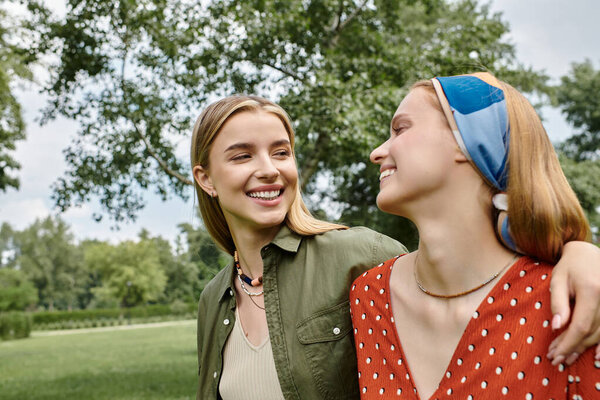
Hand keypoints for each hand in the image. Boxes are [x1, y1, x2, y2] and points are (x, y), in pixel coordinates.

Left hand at [547, 241, 599, 364]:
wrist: (589, 253)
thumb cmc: (570, 266)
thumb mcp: (558, 280)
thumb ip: (558, 303)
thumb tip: (556, 327)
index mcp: (592, 291)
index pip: (580, 325)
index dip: (568, 343)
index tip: (555, 353)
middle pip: (591, 332)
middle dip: (572, 348)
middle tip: (555, 359)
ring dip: (584, 348)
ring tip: (566, 357)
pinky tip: (596, 356)